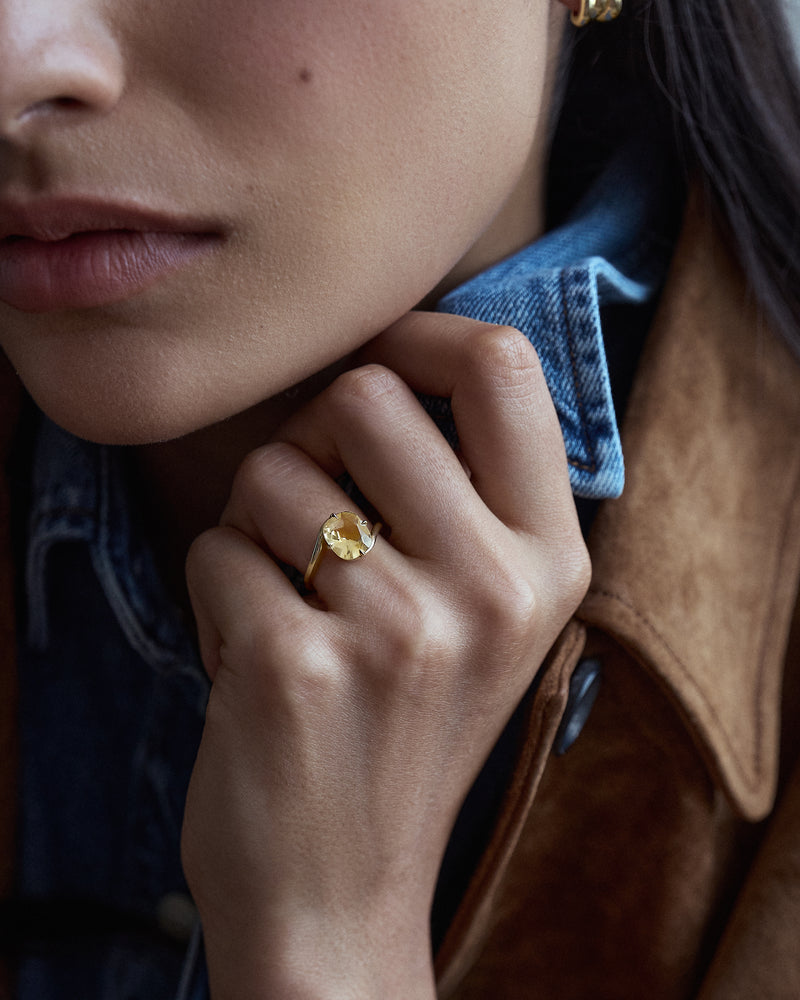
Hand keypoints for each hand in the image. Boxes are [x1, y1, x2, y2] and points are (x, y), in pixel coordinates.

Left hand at [181, 311, 589, 998]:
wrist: (342, 897)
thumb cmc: (402, 733)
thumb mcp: (485, 618)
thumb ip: (463, 495)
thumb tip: (385, 360)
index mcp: (550, 562)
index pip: (503, 368)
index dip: (422, 333)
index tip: (376, 361)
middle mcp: (491, 589)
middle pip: (362, 395)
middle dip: (309, 442)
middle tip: (311, 522)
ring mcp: (398, 629)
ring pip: (270, 471)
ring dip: (256, 532)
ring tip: (290, 611)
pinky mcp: (295, 664)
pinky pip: (214, 549)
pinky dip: (214, 596)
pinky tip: (252, 664)